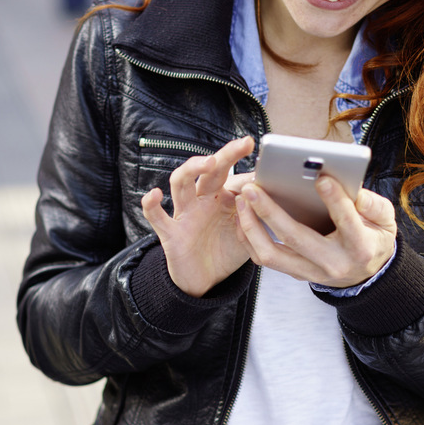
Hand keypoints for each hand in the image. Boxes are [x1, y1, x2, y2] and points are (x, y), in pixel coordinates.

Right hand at [141, 136, 254, 296]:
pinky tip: (154, 194)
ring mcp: (185, 213)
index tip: (270, 165)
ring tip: (209, 162)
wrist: (205, 280)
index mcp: (223, 197)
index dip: (251, 173)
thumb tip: (272, 193)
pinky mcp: (171, 232)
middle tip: (245, 143)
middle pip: (210, 170)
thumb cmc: (226, 250)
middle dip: (227, 154)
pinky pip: (157, 216)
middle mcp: (203, 199)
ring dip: (193, 168)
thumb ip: (258, 214)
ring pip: (181, 182)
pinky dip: (151, 205)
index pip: (235, 176)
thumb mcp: (248, 231)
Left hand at [234, 175, 396, 287]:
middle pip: (296, 238)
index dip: (335, 200)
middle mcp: (333, 263)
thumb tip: (355, 192)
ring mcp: (311, 271)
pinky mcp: (296, 273)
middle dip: (271, 212)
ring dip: (252, 226)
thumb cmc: (375, 238)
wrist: (368, 275)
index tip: (322, 178)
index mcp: (360, 247)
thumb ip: (374, 205)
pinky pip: (266, 258)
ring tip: (242, 199)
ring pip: (272, 254)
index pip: (347, 222)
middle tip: (254, 188)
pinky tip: (243, 216)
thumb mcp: (385, 221)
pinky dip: (250, 238)